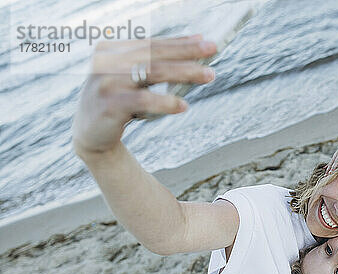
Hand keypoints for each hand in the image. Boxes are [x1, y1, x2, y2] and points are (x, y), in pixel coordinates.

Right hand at [72, 35, 216, 155]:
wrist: (90, 135)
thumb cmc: (118, 104)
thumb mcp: (131, 81)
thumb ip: (153, 66)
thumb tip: (193, 53)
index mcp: (111, 51)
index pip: (151, 44)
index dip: (179, 41)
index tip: (204, 41)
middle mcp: (106, 62)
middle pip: (154, 54)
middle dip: (186, 52)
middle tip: (212, 50)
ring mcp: (106, 82)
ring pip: (152, 72)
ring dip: (184, 72)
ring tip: (208, 76)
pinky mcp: (109, 104)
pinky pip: (143, 100)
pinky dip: (165, 102)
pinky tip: (183, 106)